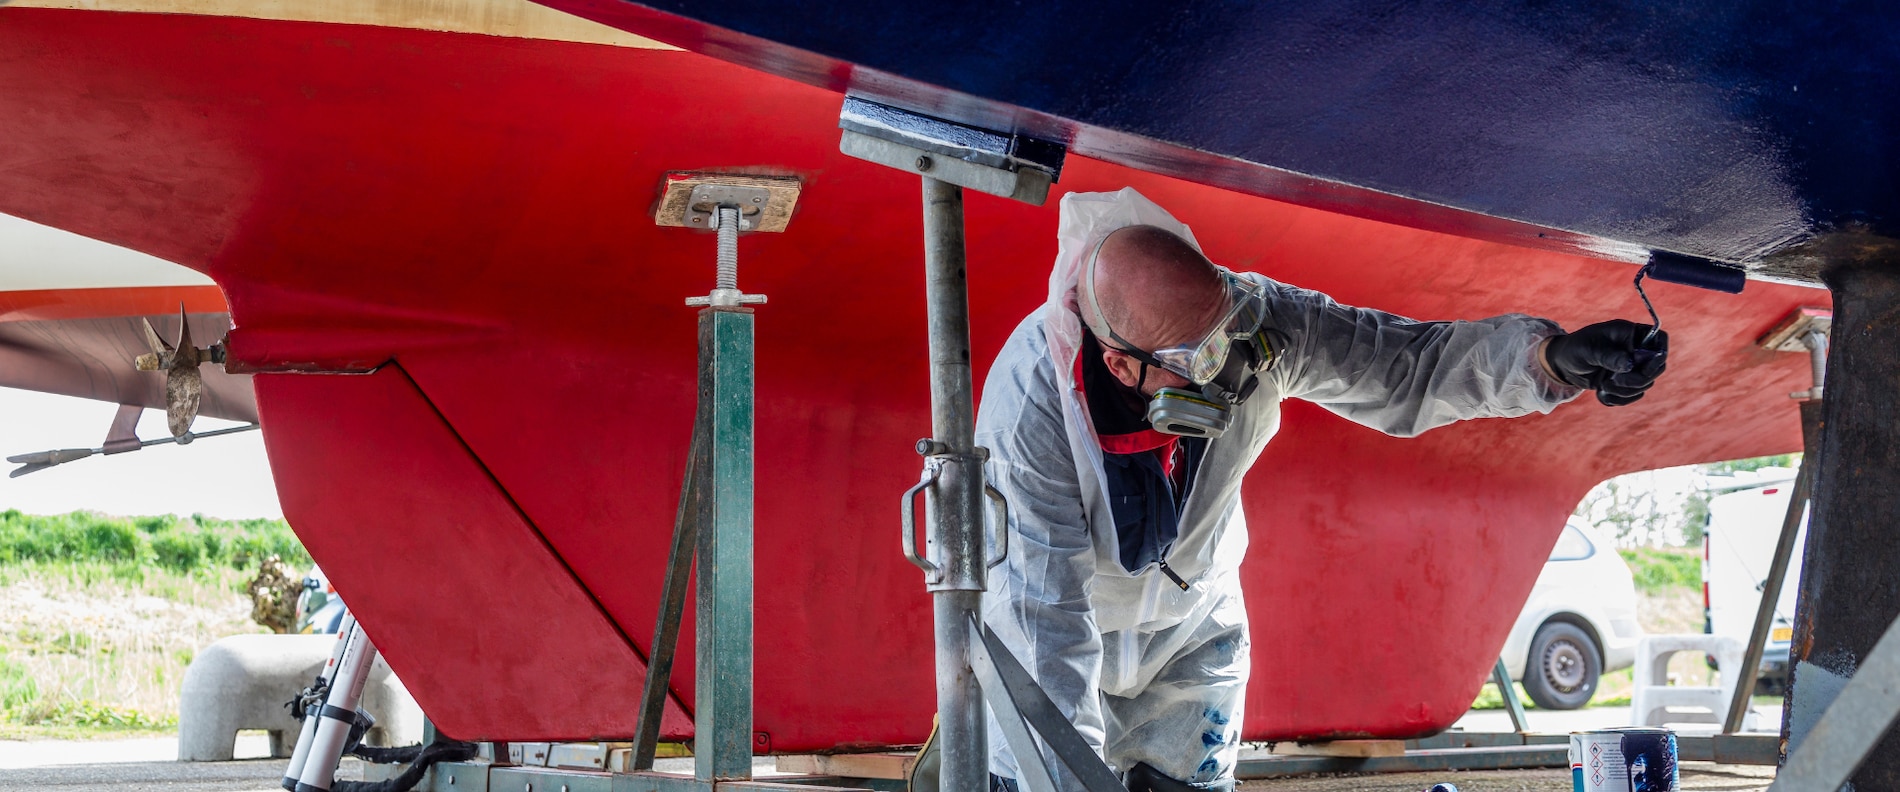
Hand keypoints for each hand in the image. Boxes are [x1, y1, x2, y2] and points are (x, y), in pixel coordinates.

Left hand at [1543, 319, 1667, 405]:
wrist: (1562, 364)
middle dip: (1638, 379)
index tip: (1644, 368)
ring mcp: (1632, 367)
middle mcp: (1635, 350)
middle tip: (1616, 380)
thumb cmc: (1574, 349)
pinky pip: (1633, 396)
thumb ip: (1609, 356)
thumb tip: (1629, 364)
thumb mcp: (1588, 350)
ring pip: (1645, 384)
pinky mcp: (1625, 382)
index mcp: (1630, 334)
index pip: (1660, 340)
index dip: (1659, 355)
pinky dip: (1619, 399)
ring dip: (1625, 391)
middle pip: (1657, 367)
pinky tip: (1601, 394)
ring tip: (1603, 385)